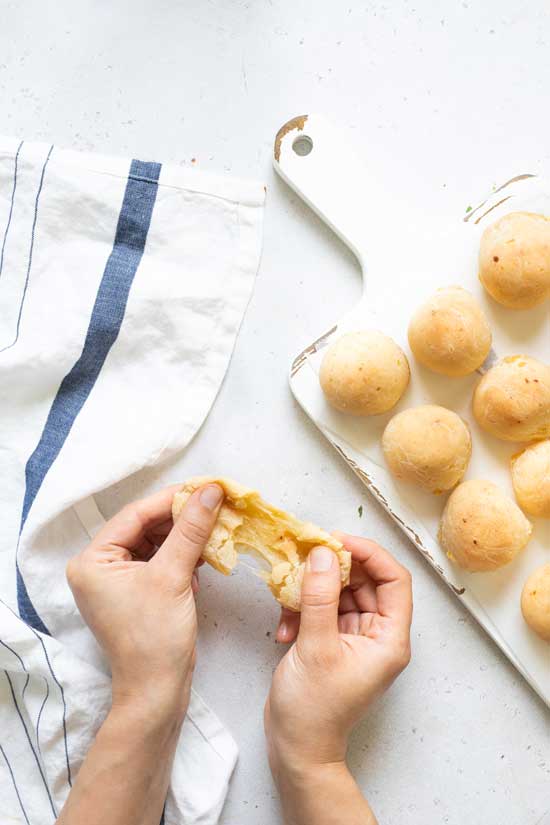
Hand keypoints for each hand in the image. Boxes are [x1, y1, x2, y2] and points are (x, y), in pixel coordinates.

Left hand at [66, 482, 223, 717]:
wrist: (157, 693)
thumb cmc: (155, 639)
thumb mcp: (173, 577)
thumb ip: (191, 530)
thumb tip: (210, 490)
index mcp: (92, 561)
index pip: (136, 515)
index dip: (172, 498)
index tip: (206, 486)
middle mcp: (99, 567)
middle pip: (146, 527)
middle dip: (182, 518)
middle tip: (216, 503)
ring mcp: (118, 581)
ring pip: (157, 543)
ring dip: (186, 537)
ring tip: (216, 528)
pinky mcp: (138, 593)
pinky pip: (161, 561)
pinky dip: (184, 557)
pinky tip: (204, 556)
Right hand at [265, 533, 412, 775]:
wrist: (296, 750)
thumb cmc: (313, 710)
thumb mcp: (316, 647)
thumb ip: (319, 597)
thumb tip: (323, 553)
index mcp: (389, 639)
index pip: (394, 580)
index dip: (369, 554)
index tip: (337, 540)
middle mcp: (377, 635)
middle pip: (365, 581)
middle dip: (333, 568)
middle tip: (304, 555)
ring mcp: (355, 638)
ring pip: (340, 592)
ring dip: (311, 590)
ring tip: (288, 597)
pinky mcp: (332, 641)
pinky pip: (323, 609)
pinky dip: (302, 610)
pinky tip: (284, 627)